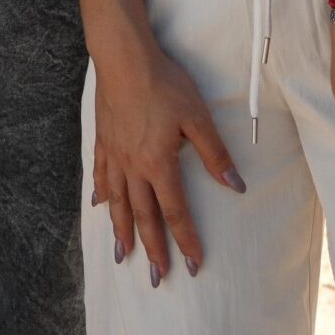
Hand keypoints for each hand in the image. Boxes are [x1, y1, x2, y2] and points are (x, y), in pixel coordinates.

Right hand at [91, 44, 243, 283]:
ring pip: (116, 202)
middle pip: (142, 215)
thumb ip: (214, 155)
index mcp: (158, 164)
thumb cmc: (164, 84)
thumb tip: (235, 187)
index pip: (175, 212)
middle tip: (156, 276)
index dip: (185, 240)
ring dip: (120, 230)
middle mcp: (133, 166)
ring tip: (122, 254)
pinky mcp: (103, 140)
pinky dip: (100, 193)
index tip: (192, 265)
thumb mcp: (197, 117)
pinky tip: (99, 204)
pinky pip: (99, 174)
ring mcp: (114, 154)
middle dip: (151, 248)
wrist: (124, 58)